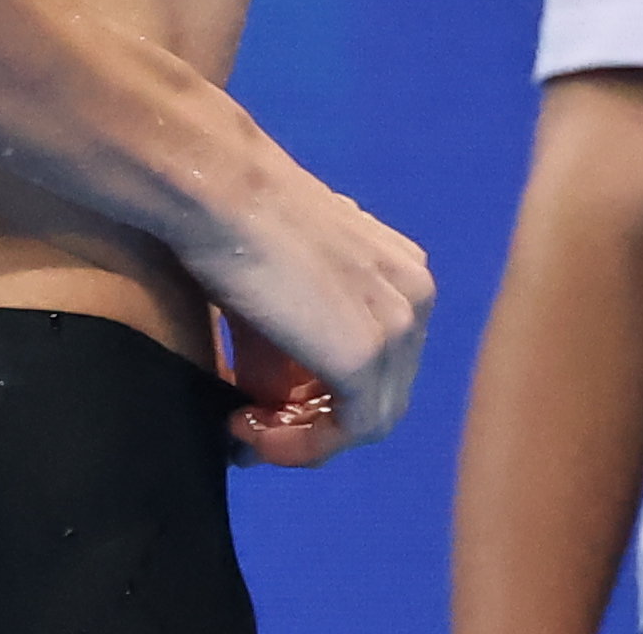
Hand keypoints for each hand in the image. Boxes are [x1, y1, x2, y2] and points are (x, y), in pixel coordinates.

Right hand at [191, 180, 435, 460]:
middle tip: (249, 421)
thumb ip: (291, 359)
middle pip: (382, 395)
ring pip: (370, 421)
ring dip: (304, 439)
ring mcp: (399, 326)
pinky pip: (349, 432)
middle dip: (316, 422)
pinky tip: (247, 425)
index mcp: (405, 275)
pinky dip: (300, 446)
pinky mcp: (366, 356)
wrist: (224, 196)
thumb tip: (268, 418)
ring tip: (243, 423)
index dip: (325, 399)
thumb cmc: (239, 233)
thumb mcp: (282, 302)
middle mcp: (417, 296)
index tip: (264, 405)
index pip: (384, 363)